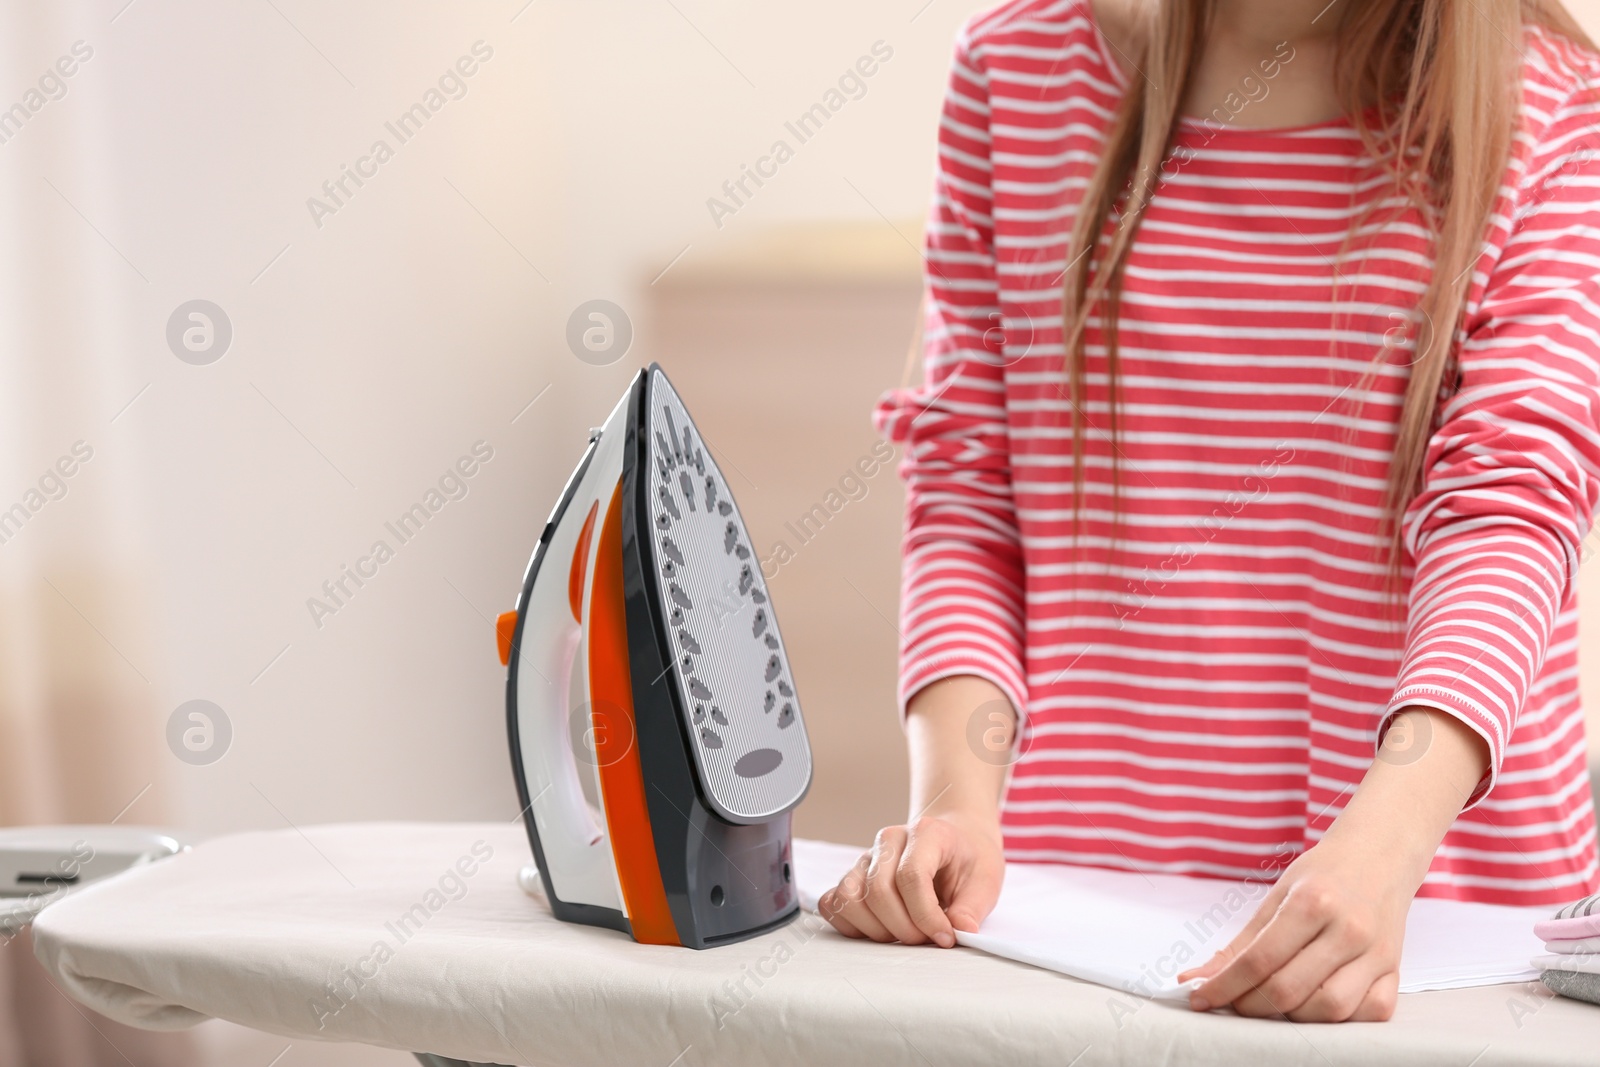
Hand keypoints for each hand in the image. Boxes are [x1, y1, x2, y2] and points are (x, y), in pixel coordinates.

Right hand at [817, 810, 1003, 947]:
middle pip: (877, 891)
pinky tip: (880, 929)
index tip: (946, 938)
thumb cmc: (968, 858)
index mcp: (925, 833)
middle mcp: (889, 840)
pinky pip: (832, 903)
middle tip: (927, 940)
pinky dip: (850, 925)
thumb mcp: (986, 879)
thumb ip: (972, 907)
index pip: (910, 876)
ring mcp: (866, 857)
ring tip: (903, 934)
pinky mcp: (852, 876)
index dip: (926, 916)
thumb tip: (960, 931)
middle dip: (903, 928)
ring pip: (849, 897)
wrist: (955, 838)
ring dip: (876, 929)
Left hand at [1177, 834, 1406, 1021]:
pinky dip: (1339, 1018)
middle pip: (1290, 989)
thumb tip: (1196, 978)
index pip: (1259, 960)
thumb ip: (1240, 943)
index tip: (1199, 998)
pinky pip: (1369, 1012)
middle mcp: (1348, 929)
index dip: (1224, 986)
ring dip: (1293, 1016)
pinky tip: (1316, 1002)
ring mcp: (1377, 952)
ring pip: (1331, 1009)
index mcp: (1312, 902)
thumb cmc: (1323, 874)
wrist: (1380, 855)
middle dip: (1251, 1005)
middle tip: (1234, 1001)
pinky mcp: (1395, 969)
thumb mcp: (1277, 895)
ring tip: (1274, 1001)